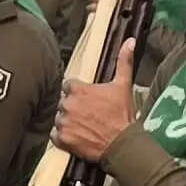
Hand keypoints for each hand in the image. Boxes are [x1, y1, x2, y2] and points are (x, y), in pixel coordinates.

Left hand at [54, 46, 136, 161]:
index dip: (78, 92)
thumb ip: (124, 61)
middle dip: (73, 107)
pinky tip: (76, 135)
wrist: (122, 144)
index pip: (68, 86)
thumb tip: (130, 41)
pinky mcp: (62, 138)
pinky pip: (55, 134)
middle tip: (88, 114)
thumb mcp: (124, 85)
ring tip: (83, 126)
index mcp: (78, 89)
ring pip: (59, 117)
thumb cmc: (122, 114)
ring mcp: (63, 122)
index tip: (87, 99)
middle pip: (63, 102)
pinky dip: (63, 136)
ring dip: (68, 121)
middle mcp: (67, 104)